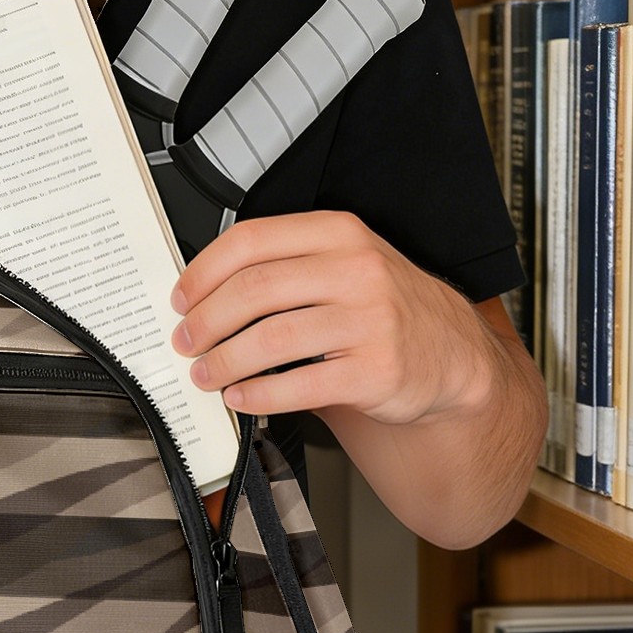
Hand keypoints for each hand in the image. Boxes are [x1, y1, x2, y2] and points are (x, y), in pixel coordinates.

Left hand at [170, 210, 494, 425]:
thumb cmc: (383, 308)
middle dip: (206, 321)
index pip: (251, 241)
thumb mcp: (342, 265)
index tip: (181, 299)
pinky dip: (259, 395)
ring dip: (225, 361)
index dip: (203, 272)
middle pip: (254, 289)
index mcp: (338, 233)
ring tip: (206, 374)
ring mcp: (370, 320)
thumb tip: (202, 296)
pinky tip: (241, 398)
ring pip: (272, 338)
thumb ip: (283, 268)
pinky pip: (300, 384)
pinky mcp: (376, 370)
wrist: (451, 353)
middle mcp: (356, 270)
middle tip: (186, 341)